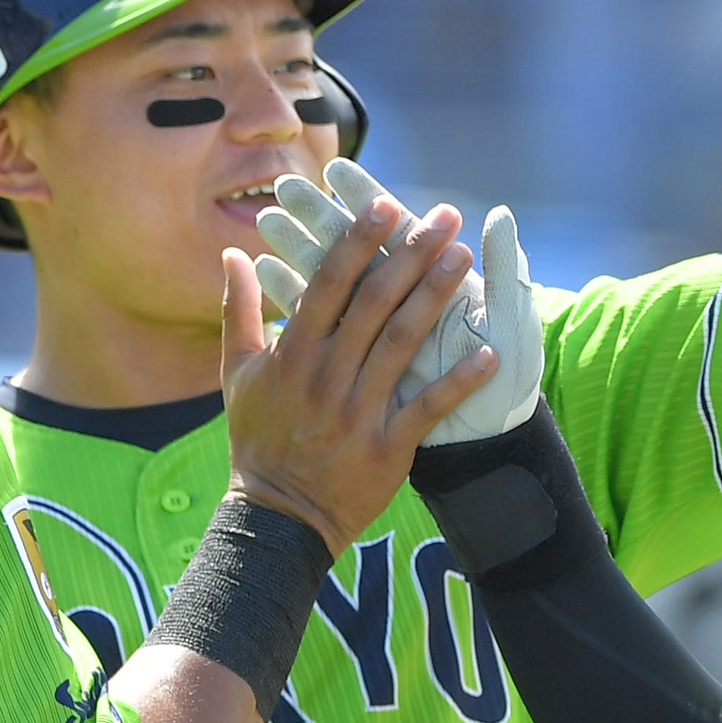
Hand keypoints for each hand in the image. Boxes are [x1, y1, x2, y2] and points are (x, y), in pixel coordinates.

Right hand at [254, 159, 545, 445]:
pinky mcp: (386, 448)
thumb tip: (233, 255)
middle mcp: (326, 376)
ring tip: (463, 258)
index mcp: (293, 353)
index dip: (358, 242)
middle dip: (411, 254)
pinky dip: (458, 381)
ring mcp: (357, 412)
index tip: (385, 205)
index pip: (329, 285)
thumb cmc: (258, 440)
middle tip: (444, 217)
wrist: (277, 517)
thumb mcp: (237, 374)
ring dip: (435, 297)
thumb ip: (238, 311)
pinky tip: (488, 353)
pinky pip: (427, 408)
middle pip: (374, 302)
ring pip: (402, 343)